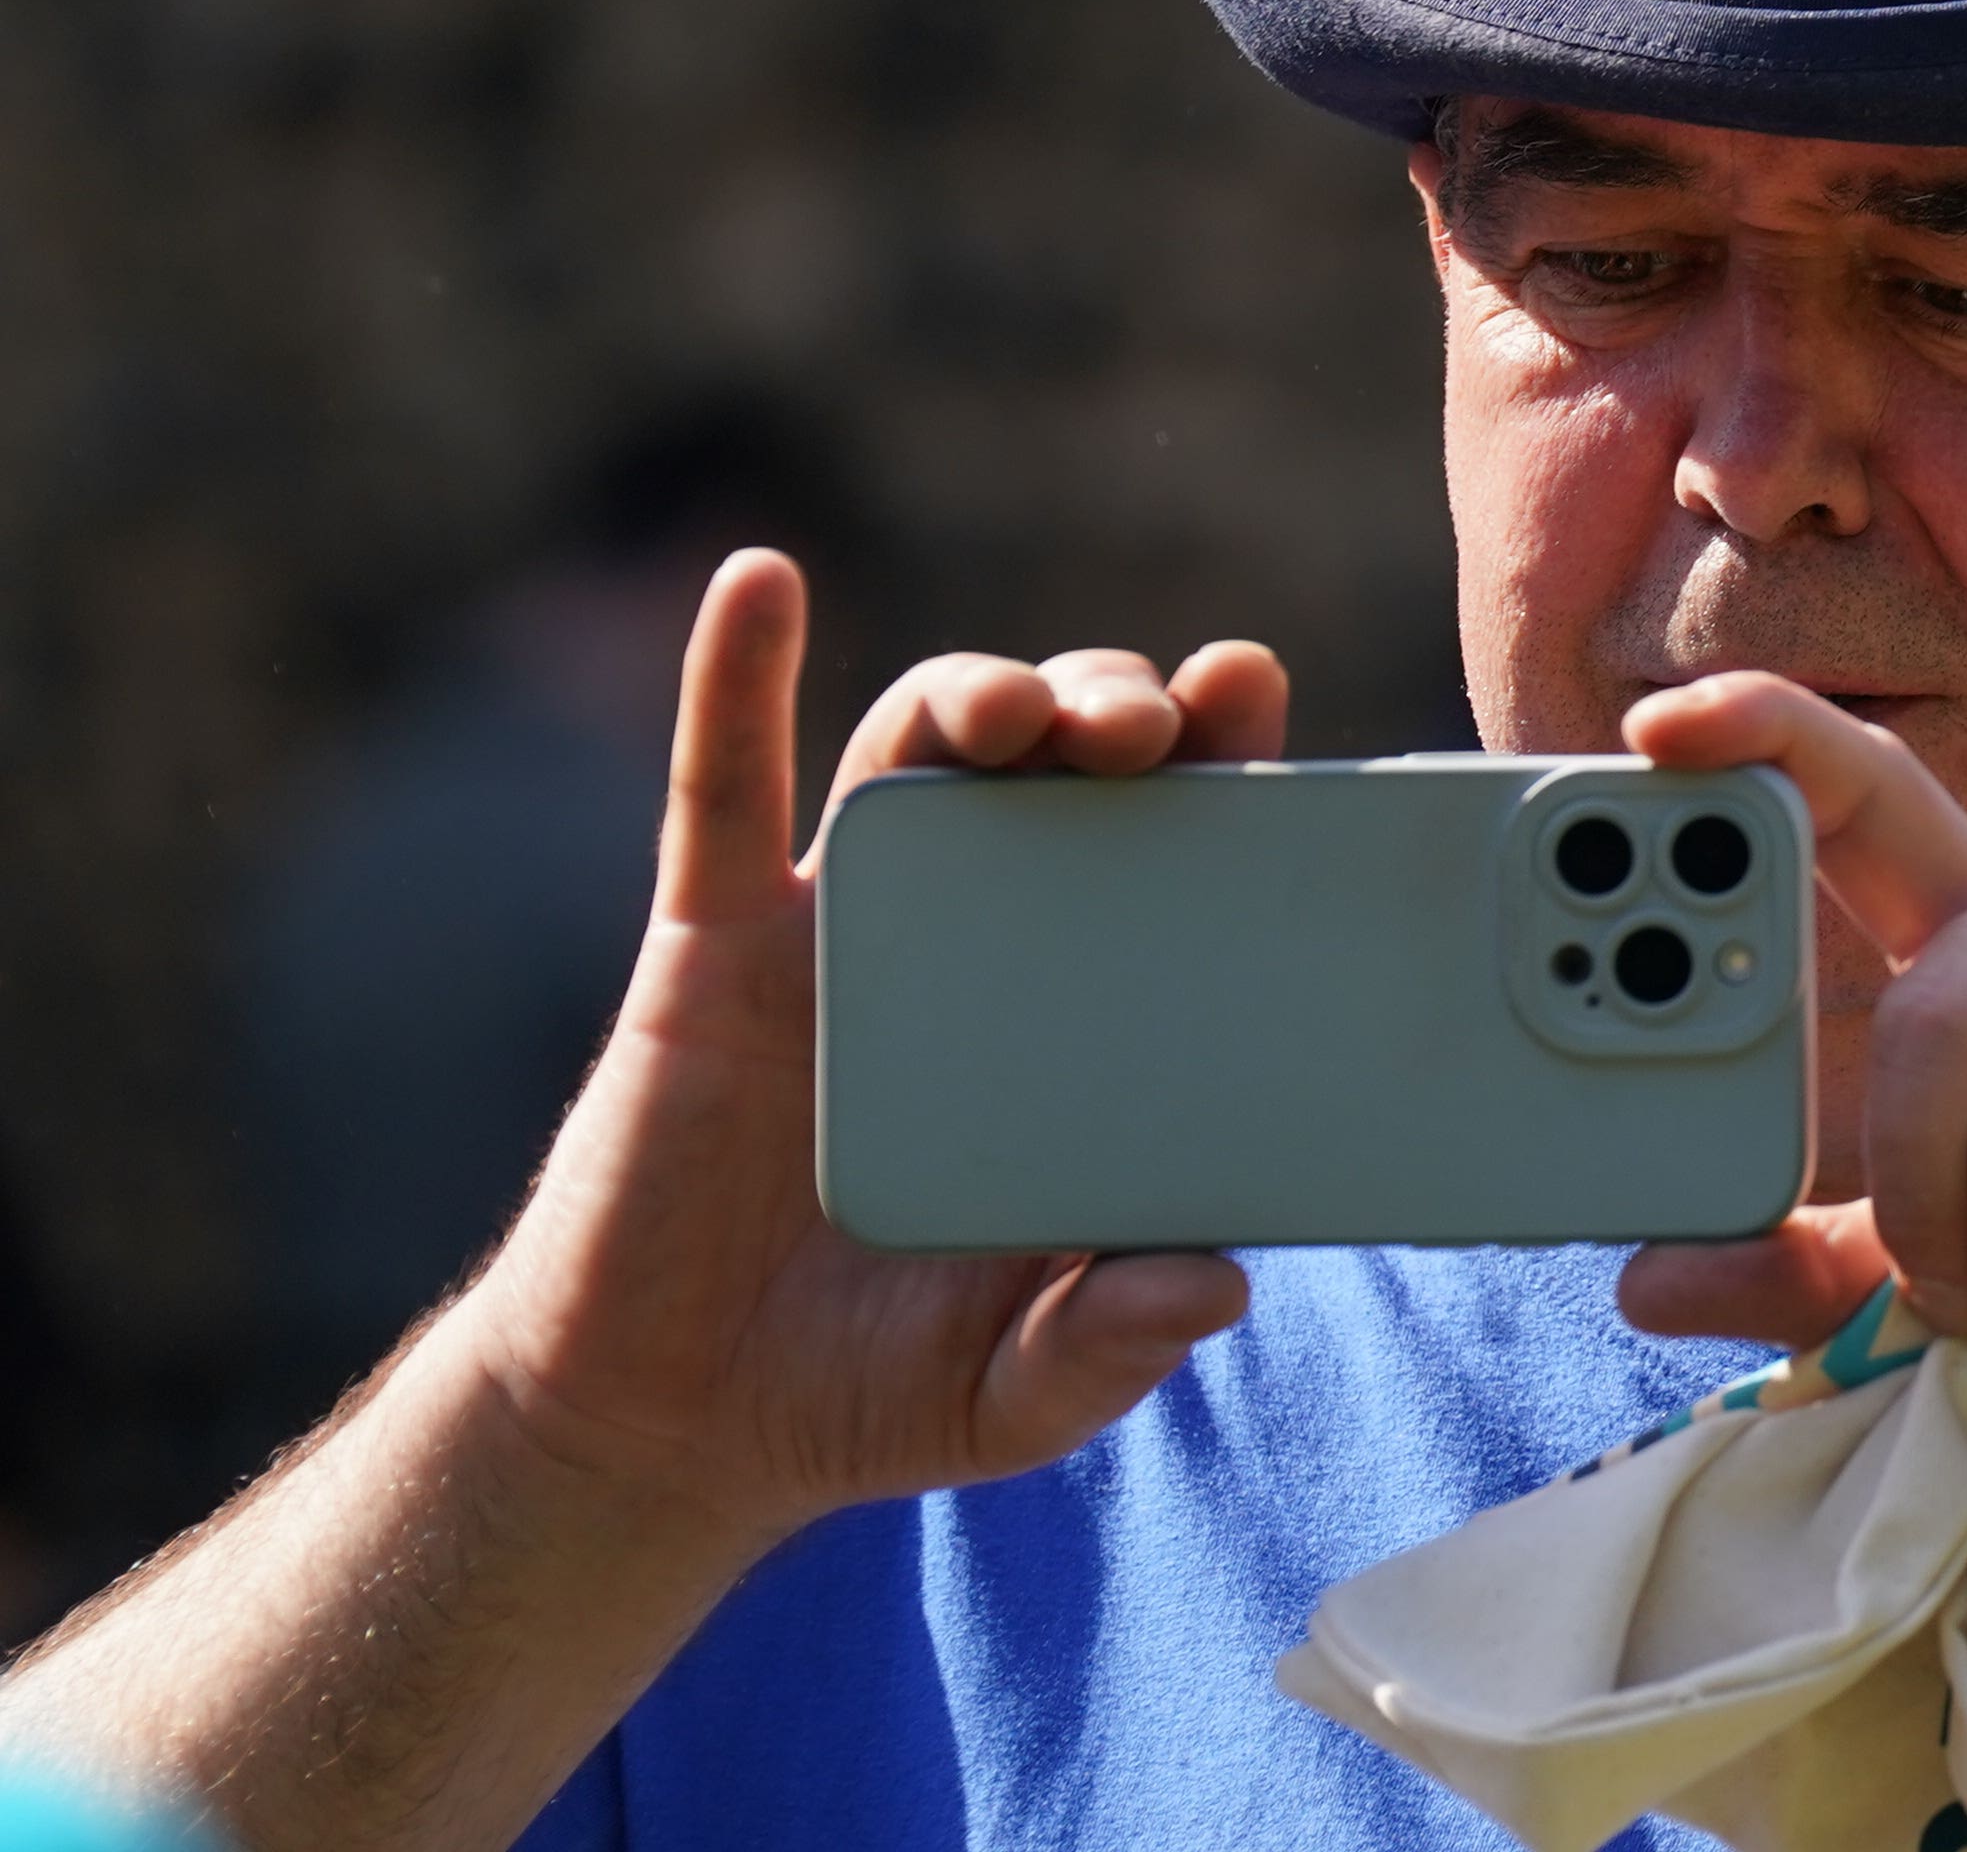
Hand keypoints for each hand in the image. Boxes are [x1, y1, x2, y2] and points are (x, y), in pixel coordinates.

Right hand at [445, 557, 1289, 1562]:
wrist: (665, 1425)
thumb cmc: (865, 1386)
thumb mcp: (1014, 1387)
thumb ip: (1108, 1342)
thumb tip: (1218, 1284)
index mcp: (1084, 1010)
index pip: (1179, 847)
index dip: (1225, 761)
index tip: (1258, 695)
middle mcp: (979, 938)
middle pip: (1062, 766)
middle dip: (1116, 707)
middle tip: (1152, 724)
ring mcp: (844, 931)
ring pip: (918, 752)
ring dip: (978, 693)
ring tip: (1024, 707)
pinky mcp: (710, 951)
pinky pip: (720, 791)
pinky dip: (735, 678)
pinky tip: (759, 584)